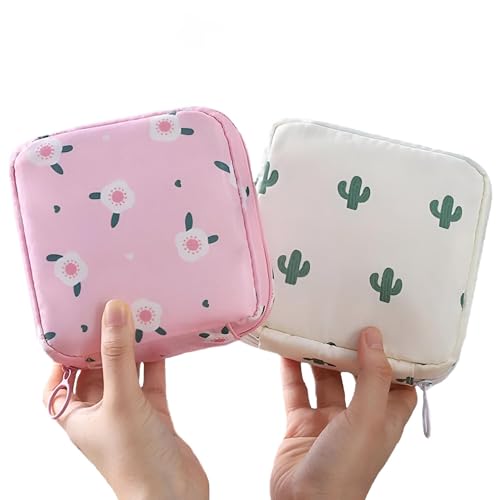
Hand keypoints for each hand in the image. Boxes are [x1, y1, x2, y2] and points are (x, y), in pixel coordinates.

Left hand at [43, 300, 208, 499]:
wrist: (174, 494)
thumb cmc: (135, 457)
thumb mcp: (121, 400)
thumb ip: (117, 355)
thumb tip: (113, 310)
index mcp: (79, 417)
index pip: (58, 386)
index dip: (62, 360)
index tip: (74, 331)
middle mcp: (101, 414)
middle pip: (96, 373)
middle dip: (102, 345)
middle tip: (109, 314)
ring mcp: (130, 414)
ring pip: (127, 374)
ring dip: (132, 350)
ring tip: (136, 320)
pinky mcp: (155, 414)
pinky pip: (151, 381)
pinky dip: (155, 362)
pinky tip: (161, 341)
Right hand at [271, 327, 416, 499]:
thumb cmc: (345, 470)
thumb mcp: (367, 418)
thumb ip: (372, 377)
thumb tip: (374, 336)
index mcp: (383, 420)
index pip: (397, 384)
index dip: (393, 359)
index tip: (386, 330)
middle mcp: (358, 419)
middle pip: (357, 376)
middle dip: (350, 351)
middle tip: (343, 321)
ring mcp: (327, 422)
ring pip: (324, 381)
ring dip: (318, 358)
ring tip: (313, 329)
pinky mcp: (301, 425)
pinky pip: (296, 391)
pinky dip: (291, 371)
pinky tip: (286, 351)